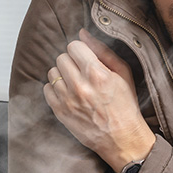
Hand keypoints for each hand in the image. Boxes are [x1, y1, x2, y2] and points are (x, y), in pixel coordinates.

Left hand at [44, 28, 154, 171]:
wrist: (122, 139)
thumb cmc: (125, 106)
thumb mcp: (123, 73)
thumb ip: (103, 51)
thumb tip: (83, 33)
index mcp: (97, 74)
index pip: (74, 46)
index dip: (80, 50)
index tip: (85, 57)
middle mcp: (80, 86)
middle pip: (61, 57)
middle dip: (71, 61)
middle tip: (81, 71)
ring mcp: (67, 100)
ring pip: (52, 72)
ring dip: (62, 74)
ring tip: (75, 83)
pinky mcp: (60, 112)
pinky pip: (46, 89)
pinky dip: (55, 89)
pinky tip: (68, 94)